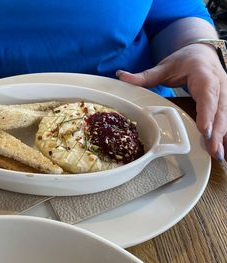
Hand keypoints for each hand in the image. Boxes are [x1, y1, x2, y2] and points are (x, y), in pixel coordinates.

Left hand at [117, 43, 226, 160]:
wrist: (202, 53)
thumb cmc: (185, 60)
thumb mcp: (164, 66)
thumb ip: (145, 75)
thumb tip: (121, 75)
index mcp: (203, 75)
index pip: (207, 95)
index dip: (207, 112)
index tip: (204, 129)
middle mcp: (219, 85)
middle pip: (219, 110)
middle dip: (217, 132)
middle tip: (212, 150)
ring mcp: (225, 94)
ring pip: (226, 116)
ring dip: (223, 137)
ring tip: (219, 155)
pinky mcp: (225, 102)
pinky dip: (226, 135)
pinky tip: (225, 151)